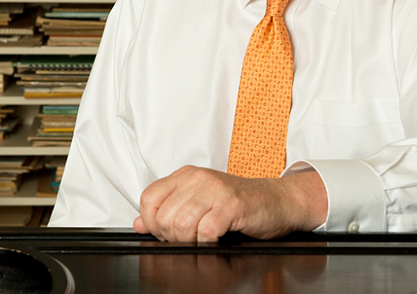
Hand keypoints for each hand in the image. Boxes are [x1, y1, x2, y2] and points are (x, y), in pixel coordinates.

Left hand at [133, 165, 326, 241]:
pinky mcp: (232, 204)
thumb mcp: (199, 201)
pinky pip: (205, 231)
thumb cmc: (239, 202)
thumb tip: (139, 223)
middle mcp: (199, 178)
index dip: (152, 223)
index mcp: (187, 175)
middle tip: (191, 237)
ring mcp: (216, 189)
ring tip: (204, 237)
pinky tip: (218, 237)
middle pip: (163, 216)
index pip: (149, 198)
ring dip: (190, 240)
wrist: (277, 200)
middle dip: (173, 236)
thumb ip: (169, 209)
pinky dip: (208, 242)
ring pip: (181, 224)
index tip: (167, 232)